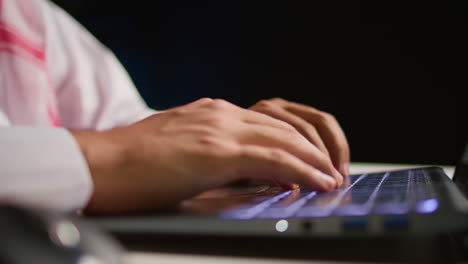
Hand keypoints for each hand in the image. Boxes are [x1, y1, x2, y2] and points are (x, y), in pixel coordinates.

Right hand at [73, 98, 342, 213]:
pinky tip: (318, 182)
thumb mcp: (182, 152)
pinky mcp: (216, 151)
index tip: (313, 160)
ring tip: (332, 178)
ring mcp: (219, 129)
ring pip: (285, 139)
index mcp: (212, 113)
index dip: (296, 141)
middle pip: (284, 126)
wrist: (100, 164)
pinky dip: (302, 170)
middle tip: (332, 169)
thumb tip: (246, 174)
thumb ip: (216, 157)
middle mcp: (220, 114)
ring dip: (315, 159)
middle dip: (314, 148)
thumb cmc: (132, 164)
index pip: (269, 121)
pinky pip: (273, 158)